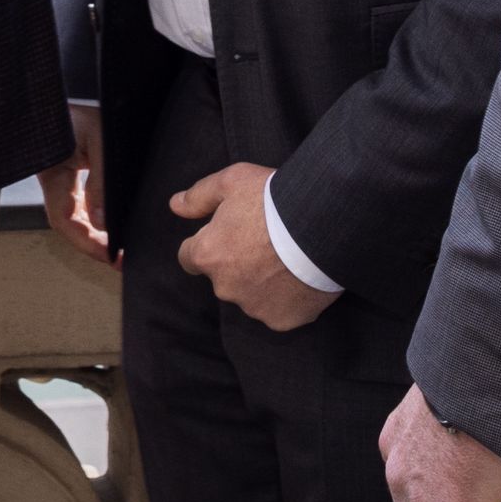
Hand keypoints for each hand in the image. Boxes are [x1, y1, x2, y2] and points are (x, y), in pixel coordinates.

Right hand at [38, 105, 113, 269]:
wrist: (60, 92)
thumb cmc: (79, 110)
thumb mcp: (99, 140)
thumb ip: (100, 183)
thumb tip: (102, 223)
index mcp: (53, 174)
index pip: (63, 220)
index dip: (85, 242)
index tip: (110, 256)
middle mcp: (54, 180)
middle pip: (68, 224)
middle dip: (92, 245)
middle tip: (120, 259)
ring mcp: (61, 177)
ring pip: (73, 216)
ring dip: (93, 233)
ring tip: (119, 247)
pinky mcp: (70, 172)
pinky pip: (79, 202)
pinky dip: (94, 217)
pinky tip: (111, 224)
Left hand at [169, 165, 335, 332]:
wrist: (325, 224)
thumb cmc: (276, 199)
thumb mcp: (232, 181)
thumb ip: (199, 196)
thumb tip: (175, 206)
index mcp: (207, 255)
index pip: (189, 257)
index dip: (207, 244)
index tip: (227, 235)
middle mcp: (225, 287)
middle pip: (223, 277)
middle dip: (238, 262)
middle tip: (266, 241)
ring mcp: (255, 307)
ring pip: (251, 295)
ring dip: (262, 282)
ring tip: (288, 258)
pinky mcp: (283, 320)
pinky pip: (280, 311)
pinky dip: (288, 299)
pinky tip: (301, 277)